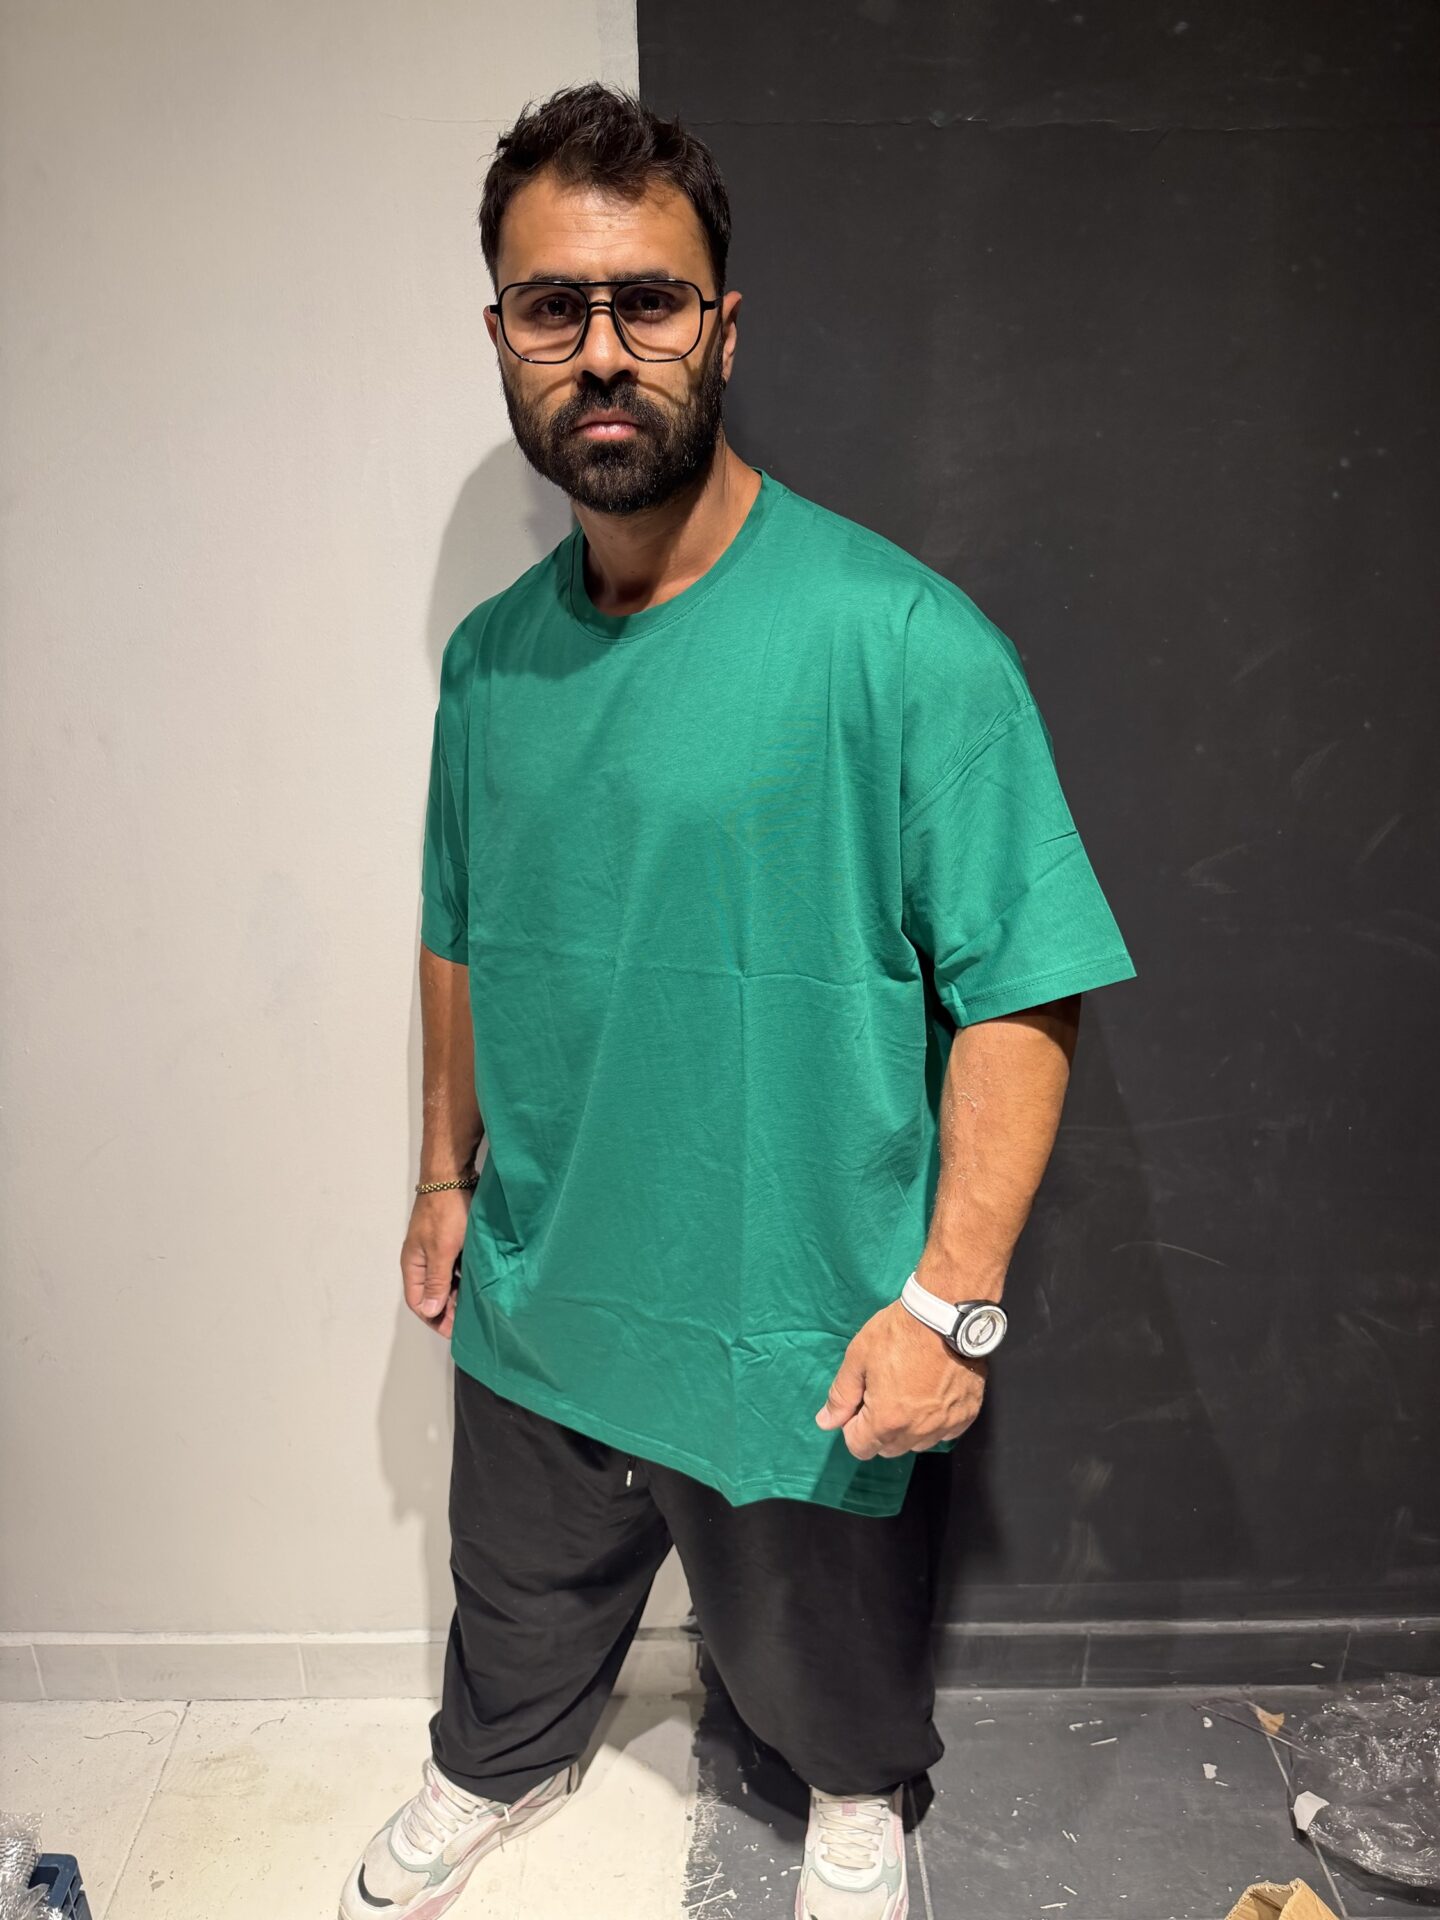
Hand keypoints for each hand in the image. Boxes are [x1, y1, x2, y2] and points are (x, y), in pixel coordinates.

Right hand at [400, 1189, 467, 1338]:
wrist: (453, 1175)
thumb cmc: (445, 1210)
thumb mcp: (442, 1250)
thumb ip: (437, 1281)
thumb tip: (429, 1310)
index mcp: (414, 1264)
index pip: (418, 1302)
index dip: (435, 1318)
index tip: (454, 1330)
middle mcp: (422, 1259)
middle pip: (432, 1294)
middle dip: (448, 1309)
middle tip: (469, 1321)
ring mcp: (436, 1249)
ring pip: (445, 1281)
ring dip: (457, 1294)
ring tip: (476, 1306)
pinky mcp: (450, 1240)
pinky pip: (455, 1267)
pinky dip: (464, 1278)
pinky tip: (479, 1283)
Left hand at [814, 1299, 986, 1458]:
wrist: (947, 1315)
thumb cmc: (898, 1334)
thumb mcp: (858, 1357)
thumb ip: (841, 1395)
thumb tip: (825, 1422)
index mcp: (886, 1421)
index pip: (859, 1447)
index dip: (853, 1425)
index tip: (860, 1400)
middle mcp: (917, 1432)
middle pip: (888, 1449)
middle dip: (878, 1429)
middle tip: (883, 1393)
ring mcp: (946, 1425)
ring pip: (917, 1444)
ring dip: (907, 1428)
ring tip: (908, 1393)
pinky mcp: (967, 1415)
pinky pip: (944, 1432)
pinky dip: (934, 1422)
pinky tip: (931, 1396)